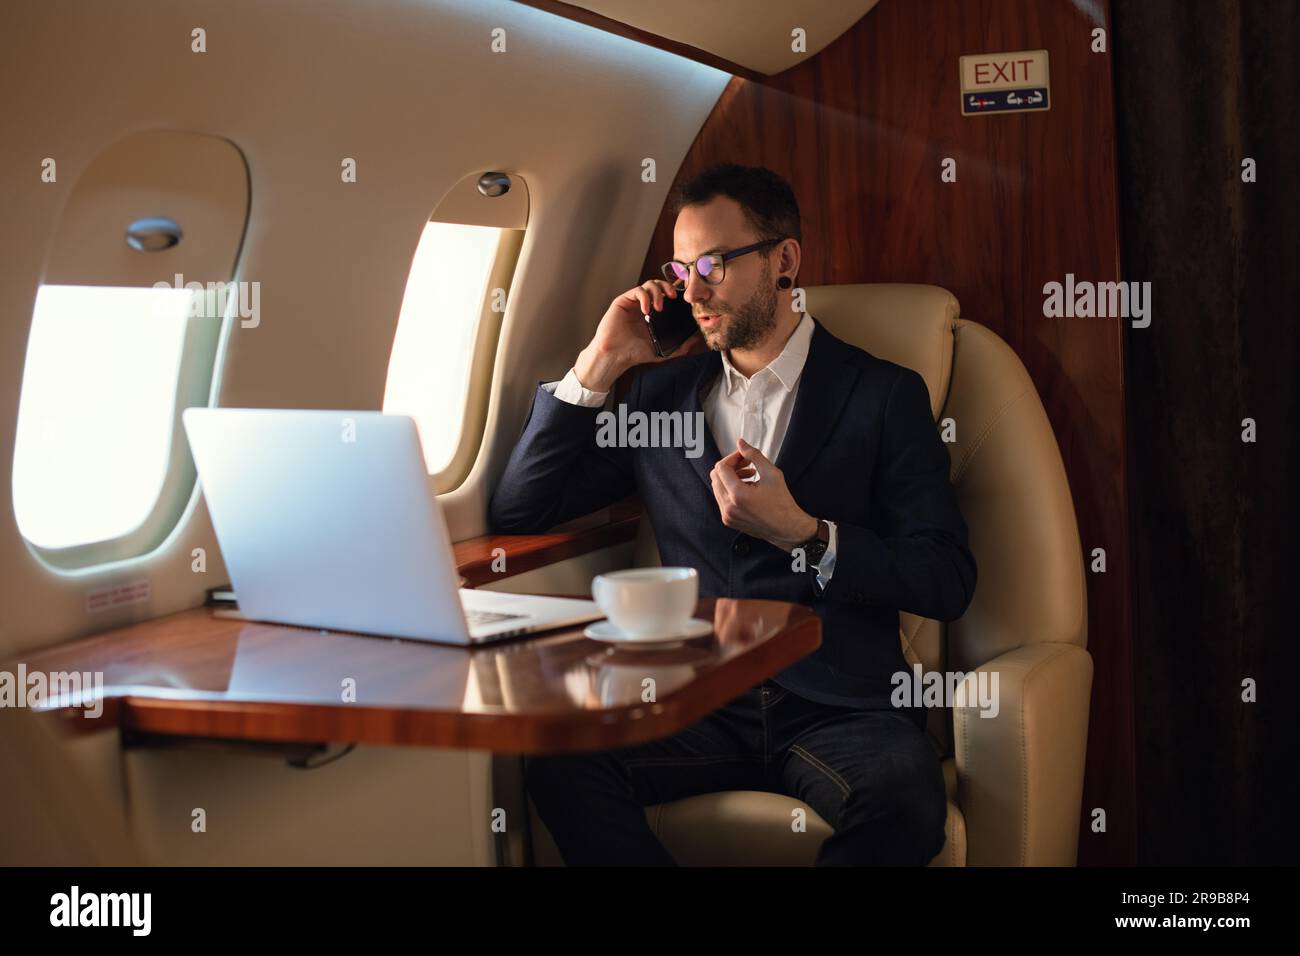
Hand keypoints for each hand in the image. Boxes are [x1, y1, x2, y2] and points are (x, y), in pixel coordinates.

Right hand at [574, 280, 695, 391]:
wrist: (616, 356)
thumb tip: (696, 340)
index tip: (684, 295)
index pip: (666, 295)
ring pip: (649, 284)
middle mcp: (644, 305)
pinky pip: (637, 291)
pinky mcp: (623, 301)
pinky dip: (645, 298)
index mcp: (653, 314)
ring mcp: (633, 302)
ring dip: (657, 292)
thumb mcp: (663, 351)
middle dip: (668, 286)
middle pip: (659, 285)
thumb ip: (680, 347)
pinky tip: (646, 310)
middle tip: (673, 297)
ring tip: (659, 307)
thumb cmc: (635, 354)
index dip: (675, 290)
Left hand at [709, 438, 817, 551]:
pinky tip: (747, 489)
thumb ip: (754, 455)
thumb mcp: (772, 474)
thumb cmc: (782, 504)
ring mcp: (727, 515)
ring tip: (749, 476)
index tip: (743, 456)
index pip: (721, 467)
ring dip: (730, 478)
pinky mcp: (728, 520)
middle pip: (716, 476)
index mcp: (737, 495)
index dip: (732, 458)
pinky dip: (730, 490)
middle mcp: (728, 507)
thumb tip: (741, 444)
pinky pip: (721, 499)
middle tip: (746, 465)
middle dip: (730, 467)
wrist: (786, 528)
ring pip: (717, 487)